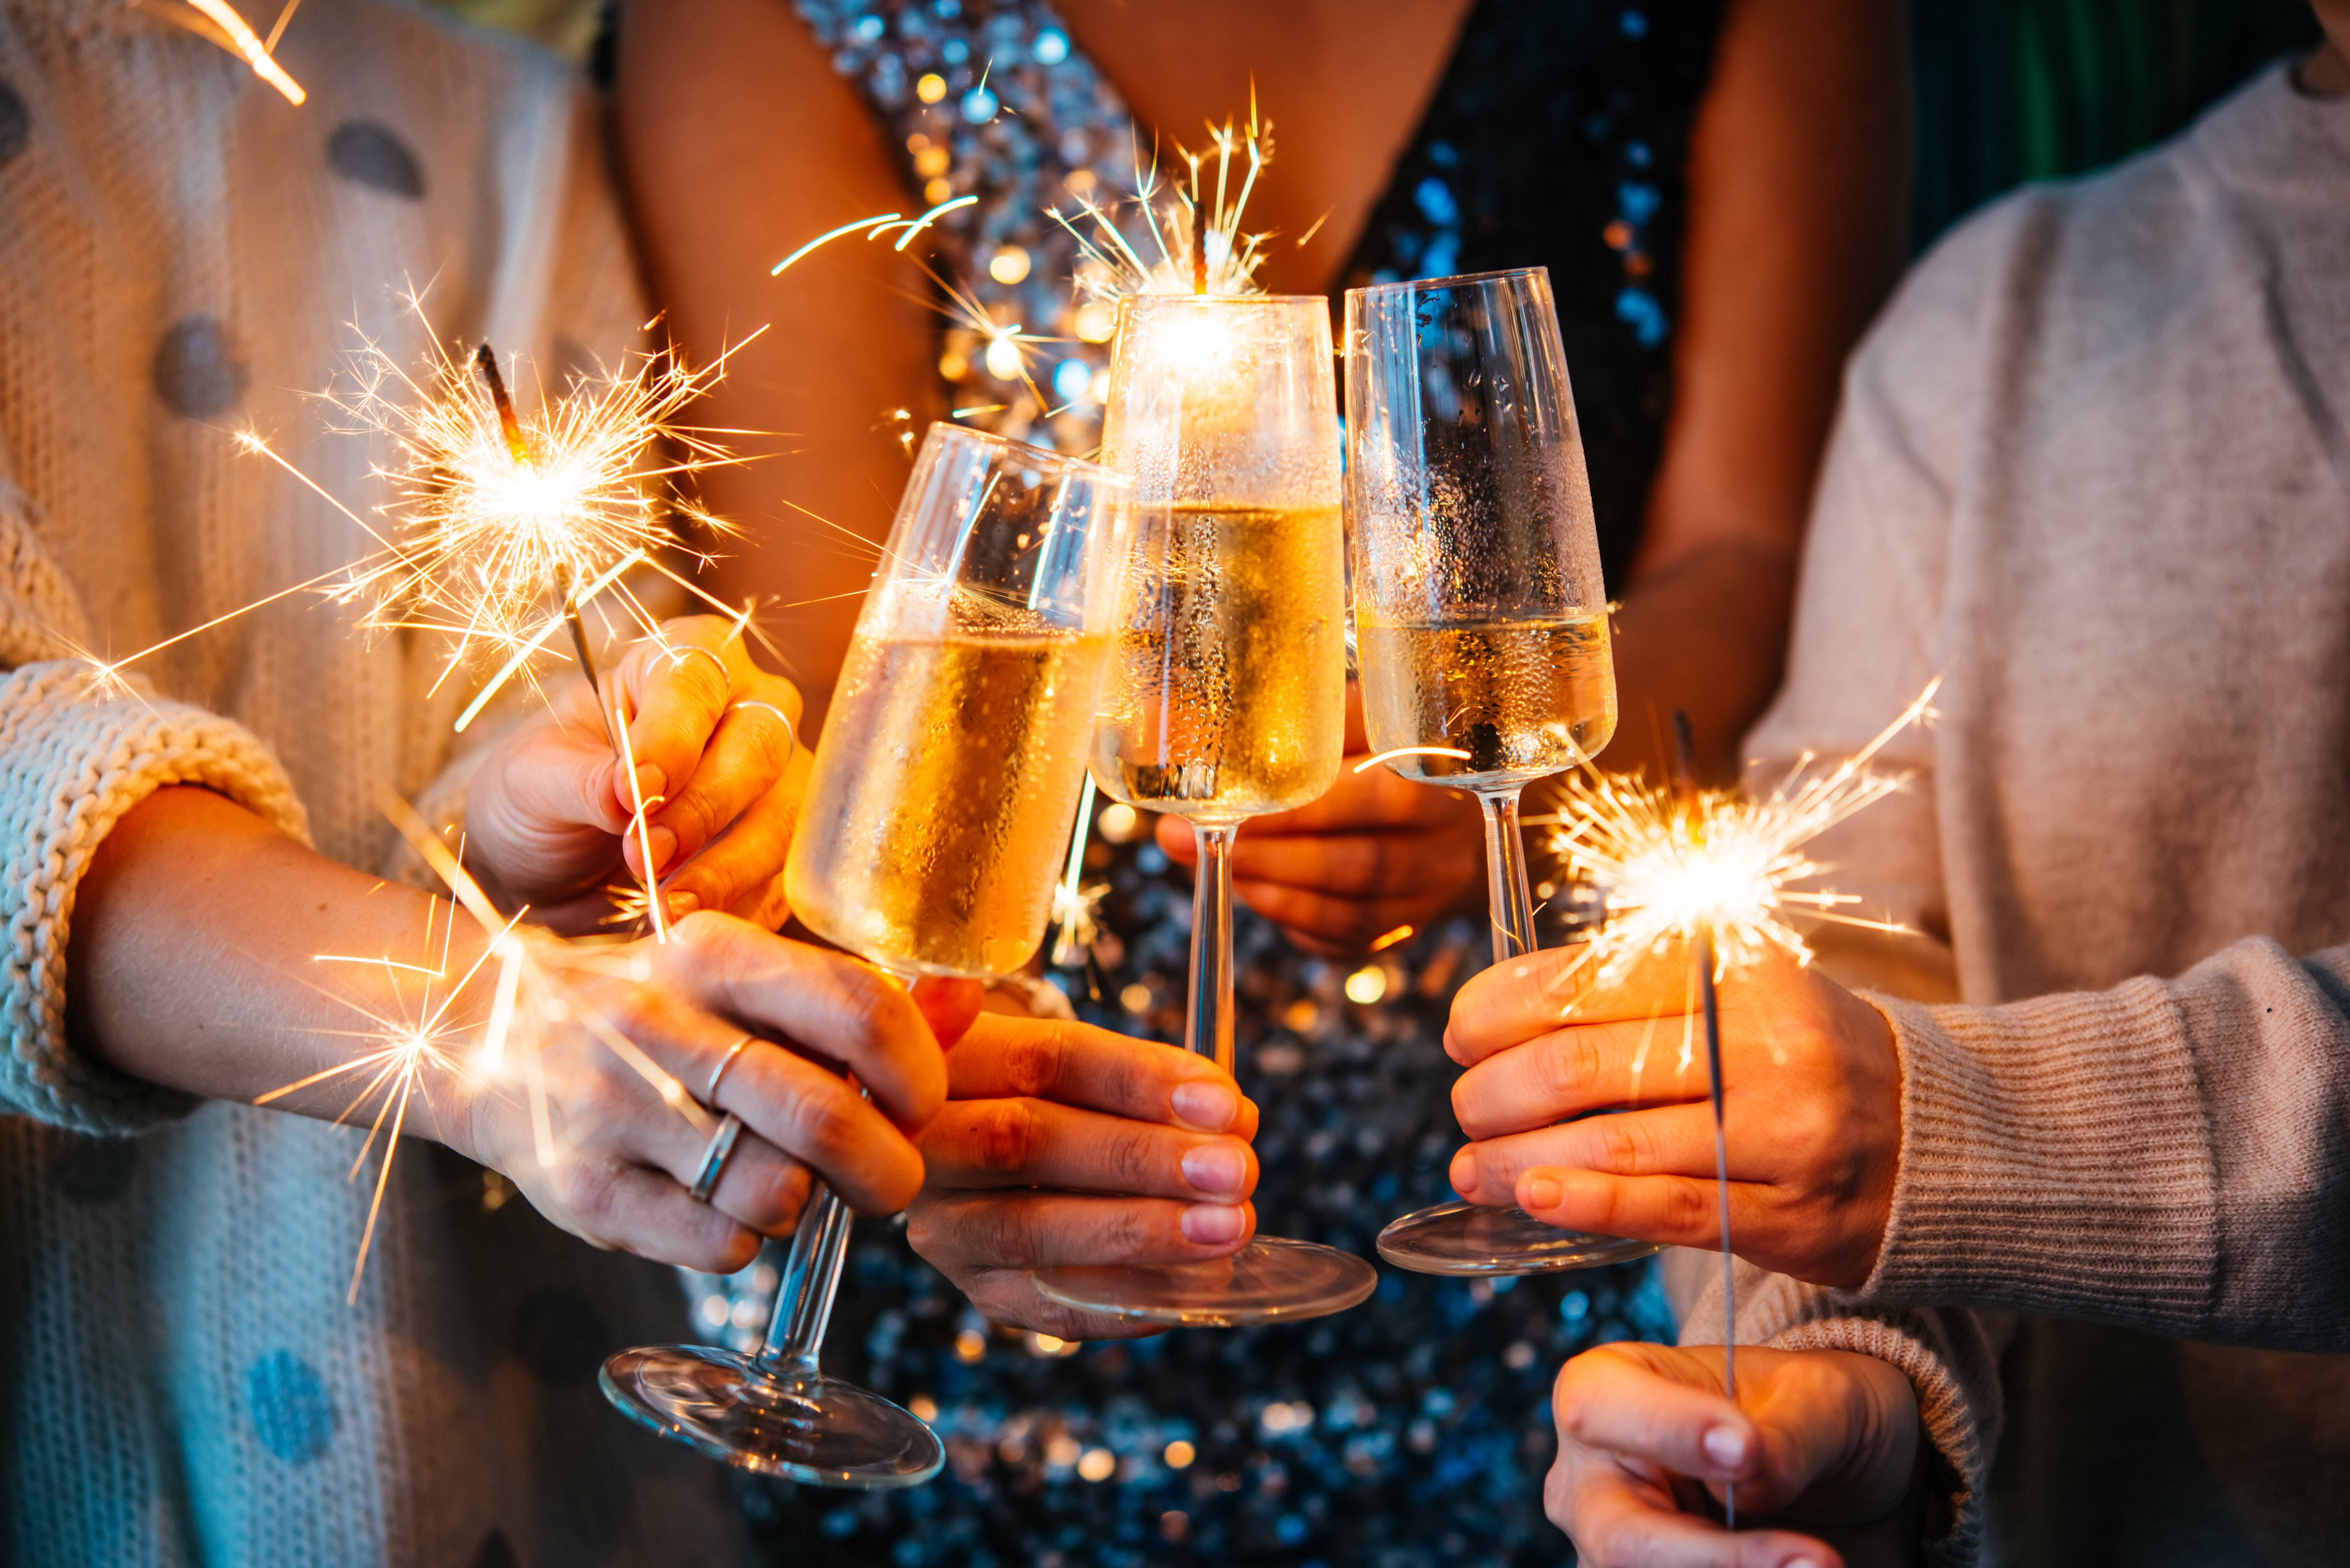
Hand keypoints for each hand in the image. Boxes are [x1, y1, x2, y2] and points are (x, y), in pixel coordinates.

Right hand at [457, 911, 970, 1274]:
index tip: (924, 1104)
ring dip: (810, 1204)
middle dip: (888, 1168)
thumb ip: (849, 998)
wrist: (486, 1038)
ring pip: (775, 1190)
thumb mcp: (739, 977)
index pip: (860, 1010)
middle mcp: (657, 1023)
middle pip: (827, 1115)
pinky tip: (725, 1206)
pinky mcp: (582, 1191)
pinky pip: (718, 1244)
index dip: (921, 1073)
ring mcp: (611, 1109)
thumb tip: (972, 997)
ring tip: (793, 1184)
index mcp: (713, 953)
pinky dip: (746, 1241)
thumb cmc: (653, 1013)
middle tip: (890, 1179)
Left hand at [466, 614, 806, 931]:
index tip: (636, 789)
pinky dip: (742, 907)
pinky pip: (787, 878)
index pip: (696, 679)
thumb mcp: (532, 780)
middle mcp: (744, 710)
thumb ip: (577, 779)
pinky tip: (695, 928)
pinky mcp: (783, 850)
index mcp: (676, 664)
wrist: (549, 867)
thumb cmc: (540, 796)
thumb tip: (623, 795)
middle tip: (645, 855)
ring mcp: (777, 781)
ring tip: (667, 907)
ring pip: (785, 814)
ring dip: (728, 866)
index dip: (673, 734)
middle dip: (704, 807)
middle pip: (761, 744)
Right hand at [906, 1013, 1260, 1338]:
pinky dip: (1131, 1296)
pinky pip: (1050, 1305)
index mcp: (952, 1055)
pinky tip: (1198, 1281)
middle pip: (1026, 1141)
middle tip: (1236, 1170)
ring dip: (1142, 1230)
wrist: (981, 1155)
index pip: (1046, 1059)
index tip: (1224, 1104)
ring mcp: (943, 1223)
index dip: (1139, 1082)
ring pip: (1030, 1229)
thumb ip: (1151, 1082)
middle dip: (1142, 1158)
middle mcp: (928, 1140)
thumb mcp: (1086, 1064)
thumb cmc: (1049, 1096)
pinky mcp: (976, 1289)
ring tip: (1228, 1227)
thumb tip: (1232, 1119)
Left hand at [1159, 681, 1484, 954]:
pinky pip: (1346, 937)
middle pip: (1358, 861)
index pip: (1369, 792)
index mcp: (1438, 768)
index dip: (1292, 804)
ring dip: (1272, 889)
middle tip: (1196, 840)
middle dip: (1268, 852)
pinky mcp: (1405, 928)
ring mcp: (1431, 889)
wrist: (1453, 815)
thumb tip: (1159, 723)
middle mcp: (1448, 835)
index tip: (1224, 797)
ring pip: (1350, 905)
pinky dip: (1292, 920)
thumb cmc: (1381, 751)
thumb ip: (1283, 722)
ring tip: (1219, 863)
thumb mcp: (1349, 719)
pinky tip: (1255, 892)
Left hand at [1445, 943, 1900, 1286]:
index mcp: (1735, 968)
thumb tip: (1500, 1006)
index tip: (1459, 1033)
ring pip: (1613, 1143)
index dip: (1499, 1009)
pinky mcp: (1790, 1213)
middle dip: (1495, 1091)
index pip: (1585, 980)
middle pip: (1583, 1064)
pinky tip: (1531, 1199)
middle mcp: (1763, 1041)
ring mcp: (1783, 1131)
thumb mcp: (1736, 987)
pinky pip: (1666, 1209)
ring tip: (1470, 1167)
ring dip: (1518, 1160)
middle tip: (1463, 1108)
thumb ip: (1637, 983)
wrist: (1939, 1134)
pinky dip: (1586, 1204)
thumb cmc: (1802, 1054)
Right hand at [1549, 1343, 1925, 1567]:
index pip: (1600, 1407)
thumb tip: (1750, 1481)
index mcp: (1605, 1388)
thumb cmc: (1804, 1412)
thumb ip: (1785, 1434)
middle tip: (1816, 1557)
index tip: (1749, 1451)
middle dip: (1718, 1557)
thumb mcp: (1816, 1398)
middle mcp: (1590, 1478)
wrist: (1829, 1478)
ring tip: (1819, 1565)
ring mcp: (1611, 1548)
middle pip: (1617, 1535)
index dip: (1669, 1431)